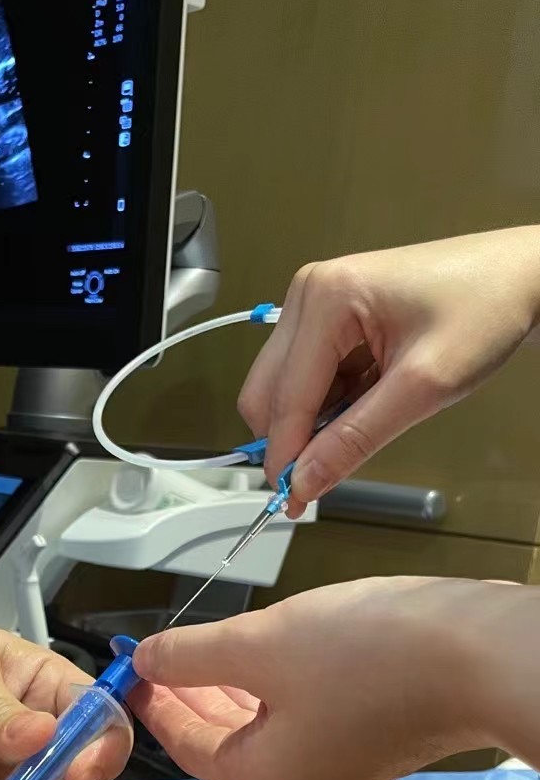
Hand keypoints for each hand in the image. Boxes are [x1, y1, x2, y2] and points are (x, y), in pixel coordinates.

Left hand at [131, 578, 508, 779]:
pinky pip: (302, 713)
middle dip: (188, 695)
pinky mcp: (373, 733)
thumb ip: (194, 656)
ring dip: (228, 688)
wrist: (481, 656)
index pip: (187, 747)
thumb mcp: (261, 645)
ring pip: (265, 725)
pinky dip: (272, 687)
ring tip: (198, 652)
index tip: (129, 670)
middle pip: (224, 741)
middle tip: (157, 657)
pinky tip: (265, 657)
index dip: (152, 705)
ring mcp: (341, 760)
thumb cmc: (363, 654)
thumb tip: (145, 661)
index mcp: (266, 774)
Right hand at [240, 228, 539, 513]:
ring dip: (312, 422)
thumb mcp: (424, 386)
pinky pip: (307, 378)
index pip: (286, 397)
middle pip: (266, 392)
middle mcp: (308, 294)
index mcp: (326, 298)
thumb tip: (304, 482)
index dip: (286, 456)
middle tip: (320, 479)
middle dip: (290, 439)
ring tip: (366, 426)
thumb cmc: (486, 310)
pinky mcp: (328, 318)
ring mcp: (315, 304)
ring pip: (282, 389)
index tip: (290, 501)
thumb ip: (357, 438)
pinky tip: (366, 406)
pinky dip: (328, 406)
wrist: (521, 278)